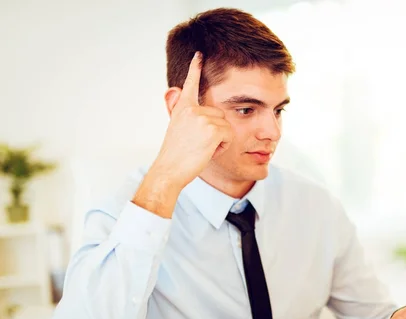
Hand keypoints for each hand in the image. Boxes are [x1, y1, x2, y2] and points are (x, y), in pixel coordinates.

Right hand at [152, 51, 232, 188]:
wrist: (169, 170)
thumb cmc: (175, 154)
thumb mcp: (177, 128)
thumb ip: (185, 114)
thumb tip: (177, 92)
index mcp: (183, 107)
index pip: (191, 84)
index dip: (195, 68)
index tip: (200, 54)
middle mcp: (191, 109)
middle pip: (220, 114)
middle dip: (216, 131)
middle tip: (199, 144)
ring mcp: (202, 118)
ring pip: (226, 126)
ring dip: (220, 140)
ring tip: (202, 148)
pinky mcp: (212, 129)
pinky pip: (229, 135)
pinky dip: (223, 147)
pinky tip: (208, 152)